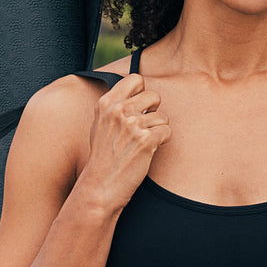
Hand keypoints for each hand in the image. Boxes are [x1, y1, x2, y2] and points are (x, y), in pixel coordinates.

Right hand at [80, 73, 170, 212]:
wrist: (100, 186)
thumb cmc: (102, 157)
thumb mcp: (100, 124)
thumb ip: (114, 106)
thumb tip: (135, 91)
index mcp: (106, 103)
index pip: (135, 79)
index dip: (142, 92)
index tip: (139, 107)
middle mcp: (119, 110)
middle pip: (154, 95)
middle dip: (154, 111)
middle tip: (144, 128)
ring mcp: (132, 125)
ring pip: (163, 116)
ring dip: (158, 130)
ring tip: (143, 143)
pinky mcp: (146, 140)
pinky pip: (167, 131)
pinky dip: (162, 141)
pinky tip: (150, 150)